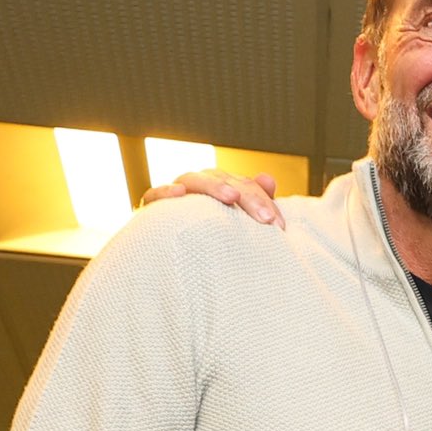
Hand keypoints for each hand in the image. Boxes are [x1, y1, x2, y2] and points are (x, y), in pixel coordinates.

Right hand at [141, 168, 284, 227]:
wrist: (168, 251)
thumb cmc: (210, 236)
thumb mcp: (236, 222)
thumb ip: (254, 201)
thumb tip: (268, 179)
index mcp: (220, 186)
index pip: (245, 185)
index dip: (263, 201)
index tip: (279, 225)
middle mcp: (199, 184)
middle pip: (225, 180)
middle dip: (248, 197)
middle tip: (266, 219)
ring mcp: (176, 193)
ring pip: (194, 179)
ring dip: (213, 186)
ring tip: (231, 197)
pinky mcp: (152, 206)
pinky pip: (155, 194)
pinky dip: (166, 191)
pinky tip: (179, 192)